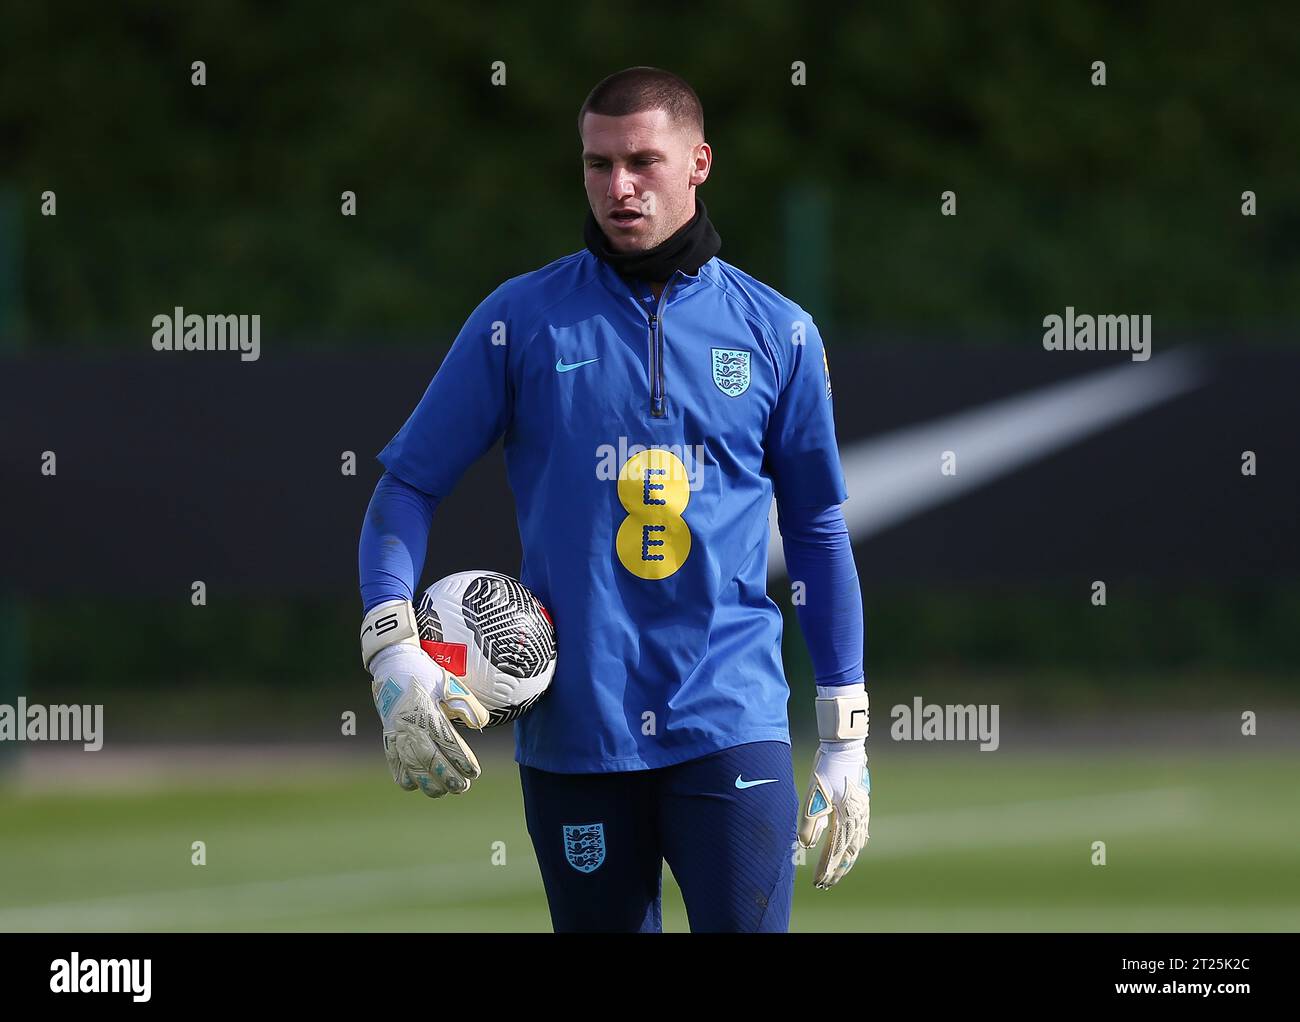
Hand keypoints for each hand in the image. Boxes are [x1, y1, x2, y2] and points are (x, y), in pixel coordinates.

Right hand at [369, 642, 489, 798]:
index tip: (475, 772)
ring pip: (412, 767)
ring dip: (429, 783)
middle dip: (448, 777)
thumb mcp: (450, 684)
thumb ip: (466, 704)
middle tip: (463, 787)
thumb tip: (481, 723)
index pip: (448, 744)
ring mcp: (397, 735)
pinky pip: (395, 765)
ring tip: (444, 791)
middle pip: (430, 760)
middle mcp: (411, 727)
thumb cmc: (426, 675)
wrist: (393, 666)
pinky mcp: (389, 738)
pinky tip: (418, 784)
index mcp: (428, 713)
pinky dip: (406, 778)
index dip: (462, 761)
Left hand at [798, 738, 869, 888]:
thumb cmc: (826, 771)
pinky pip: (860, 831)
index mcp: (846, 819)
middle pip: (849, 851)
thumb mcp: (813, 797)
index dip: (827, 868)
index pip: (836, 851)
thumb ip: (810, 824)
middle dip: (837, 869)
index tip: (819, 882)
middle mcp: (857, 819)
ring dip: (846, 859)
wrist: (844, 748)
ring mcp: (861, 811)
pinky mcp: (860, 804)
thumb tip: (808, 846)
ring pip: (856, 843)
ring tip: (838, 871)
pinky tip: (852, 847)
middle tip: (827, 884)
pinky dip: (854, 844)